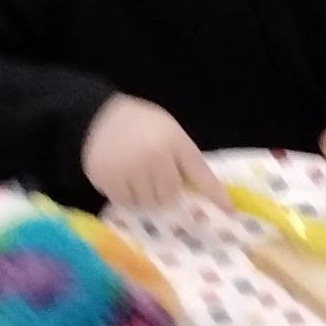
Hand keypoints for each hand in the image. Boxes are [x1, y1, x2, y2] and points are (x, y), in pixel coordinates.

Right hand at [82, 97, 223, 211]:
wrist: (96, 115)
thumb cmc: (140, 125)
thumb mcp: (169, 132)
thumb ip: (184, 158)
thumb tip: (201, 192)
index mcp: (173, 142)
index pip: (199, 172)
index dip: (215, 193)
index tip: (230, 209)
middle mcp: (154, 156)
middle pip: (169, 196)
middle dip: (163, 190)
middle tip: (151, 175)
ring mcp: (130, 169)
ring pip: (147, 203)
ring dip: (143, 195)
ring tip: (134, 175)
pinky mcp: (107, 179)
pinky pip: (124, 202)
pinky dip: (124, 195)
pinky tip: (119, 176)